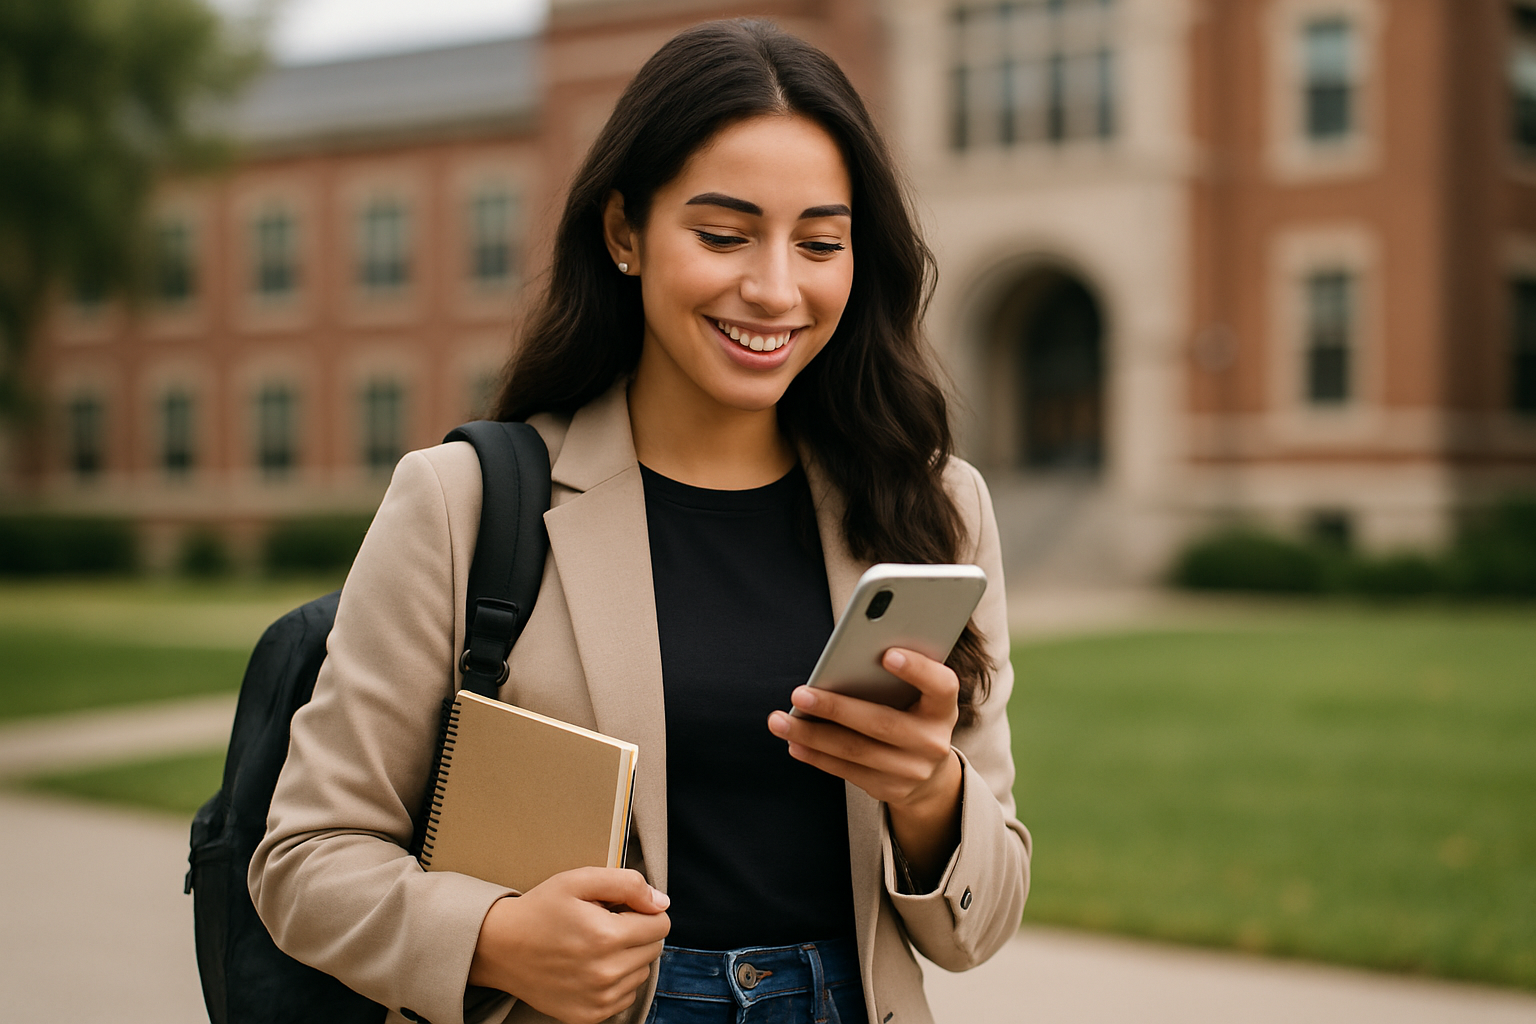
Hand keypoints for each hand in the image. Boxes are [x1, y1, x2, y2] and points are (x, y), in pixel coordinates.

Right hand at [469, 867, 670, 1023]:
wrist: (500, 948)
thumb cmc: (540, 910)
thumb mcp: (579, 880)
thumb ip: (627, 884)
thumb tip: (661, 903)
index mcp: (607, 936)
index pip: (661, 925)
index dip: (645, 911)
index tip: (622, 909)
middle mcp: (606, 973)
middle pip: (654, 949)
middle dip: (638, 933)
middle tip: (605, 924)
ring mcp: (598, 999)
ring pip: (642, 972)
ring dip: (628, 957)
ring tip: (595, 945)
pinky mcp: (590, 1015)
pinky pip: (626, 995)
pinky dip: (616, 981)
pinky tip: (591, 967)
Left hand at [767, 648, 963, 886]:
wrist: (929, 774)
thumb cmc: (912, 715)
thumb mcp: (916, 697)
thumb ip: (891, 680)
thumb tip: (841, 662)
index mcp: (943, 707)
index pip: (940, 685)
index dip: (918, 670)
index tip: (887, 653)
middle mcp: (933, 741)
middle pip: (882, 723)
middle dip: (836, 708)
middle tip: (800, 693)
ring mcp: (913, 770)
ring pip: (856, 751)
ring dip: (812, 736)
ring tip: (780, 721)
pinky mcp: (891, 789)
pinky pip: (847, 772)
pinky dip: (817, 756)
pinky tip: (793, 743)